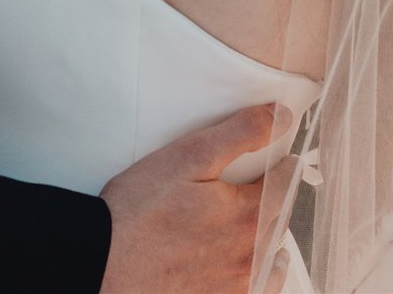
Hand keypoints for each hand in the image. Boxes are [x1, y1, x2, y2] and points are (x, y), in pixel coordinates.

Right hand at [98, 104, 295, 293]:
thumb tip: (282, 115)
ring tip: (268, 229)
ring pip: (272, 260)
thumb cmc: (141, 209)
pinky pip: (257, 290)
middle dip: (278, 201)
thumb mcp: (189, 155)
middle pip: (280, 222)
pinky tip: (257, 269)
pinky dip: (263, 276)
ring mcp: (237, 286)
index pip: (285, 185)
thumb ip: (240, 133)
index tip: (284, 160)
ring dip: (273, 240)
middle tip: (272, 188)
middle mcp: (251, 255)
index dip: (285, 168)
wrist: (107, 264)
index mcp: (248, 215)